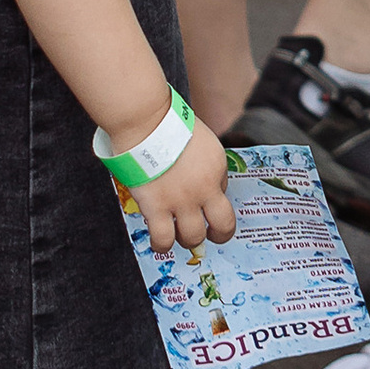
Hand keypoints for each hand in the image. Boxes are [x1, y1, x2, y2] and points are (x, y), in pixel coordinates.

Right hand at [126, 122, 237, 257]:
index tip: (203, 198)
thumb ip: (206, 164)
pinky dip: (163, 246)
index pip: (224, 192)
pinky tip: (160, 242)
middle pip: (223, 225)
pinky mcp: (156, 208)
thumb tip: (207, 185)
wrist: (145, 122)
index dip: (213, 197)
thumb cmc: (169, 124)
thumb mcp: (202, 140)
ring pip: (193, 237)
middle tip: (210, 234)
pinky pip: (163, 239)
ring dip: (187, 239)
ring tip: (179, 235)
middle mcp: (204, 188)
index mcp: (217, 167)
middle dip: (218, 234)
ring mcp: (181, 201)